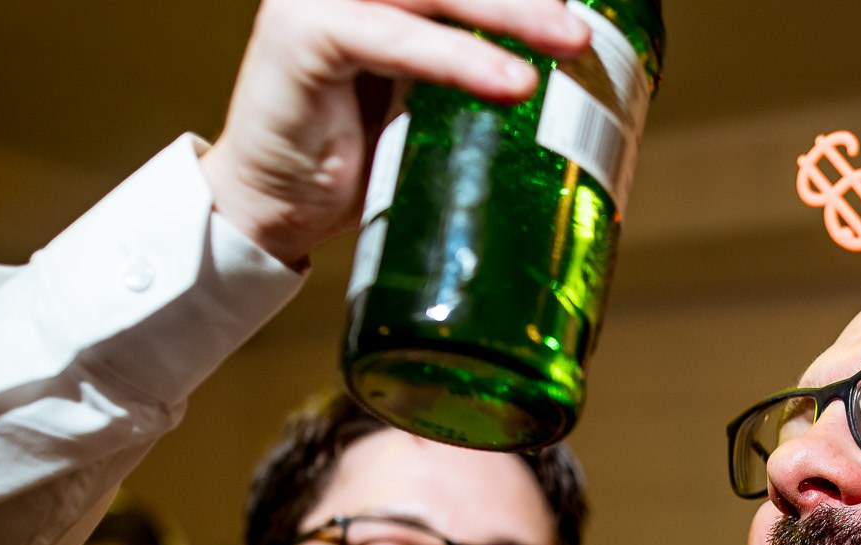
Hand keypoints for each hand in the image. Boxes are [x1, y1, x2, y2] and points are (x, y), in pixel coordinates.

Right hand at [201, 0, 589, 264]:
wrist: (273, 208)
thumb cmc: (352, 158)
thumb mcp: (426, 102)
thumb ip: (472, 68)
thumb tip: (568, 69)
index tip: (584, 9)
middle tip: (586, 28)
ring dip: (509, 14)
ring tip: (569, 43)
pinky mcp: (307, 31)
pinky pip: (399, 39)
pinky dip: (458, 60)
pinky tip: (512, 84)